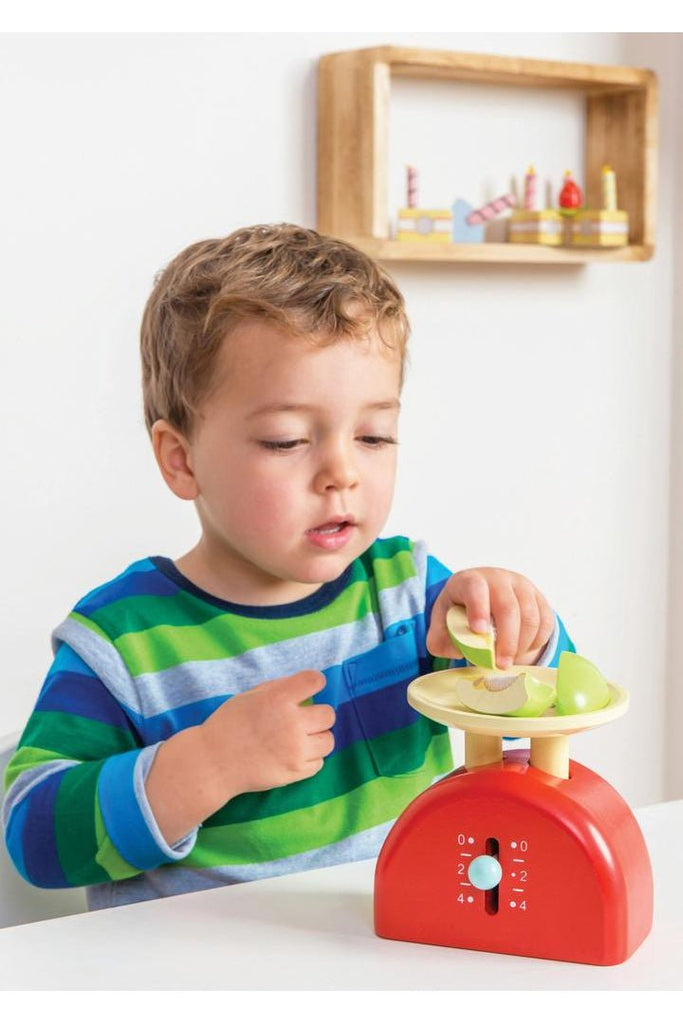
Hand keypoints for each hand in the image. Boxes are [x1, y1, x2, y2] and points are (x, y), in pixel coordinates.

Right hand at [200, 670, 335, 799]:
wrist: (213, 763)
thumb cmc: (229, 725)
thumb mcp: (250, 696)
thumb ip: (278, 689)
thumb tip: (305, 687)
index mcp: (277, 699)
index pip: (314, 681)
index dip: (315, 682)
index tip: (310, 687)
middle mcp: (290, 723)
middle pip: (328, 714)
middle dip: (317, 715)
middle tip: (303, 719)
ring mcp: (295, 750)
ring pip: (329, 740)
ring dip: (317, 738)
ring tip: (300, 739)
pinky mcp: (295, 771)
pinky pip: (320, 762)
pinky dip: (310, 758)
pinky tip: (293, 754)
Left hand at [426, 568, 554, 668]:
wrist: (485, 597)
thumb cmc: (460, 612)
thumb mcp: (442, 623)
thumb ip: (439, 639)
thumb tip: (456, 650)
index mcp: (469, 580)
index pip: (475, 588)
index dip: (478, 609)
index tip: (479, 631)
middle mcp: (498, 578)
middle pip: (508, 607)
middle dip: (506, 640)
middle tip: (501, 664)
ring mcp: (522, 586)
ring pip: (530, 617)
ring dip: (522, 644)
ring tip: (509, 660)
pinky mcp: (539, 598)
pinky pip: (545, 622)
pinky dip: (536, 641)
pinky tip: (522, 649)